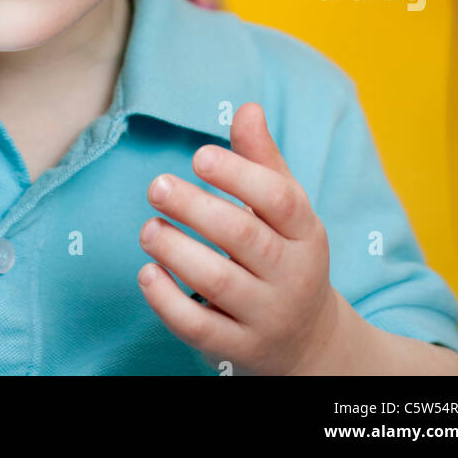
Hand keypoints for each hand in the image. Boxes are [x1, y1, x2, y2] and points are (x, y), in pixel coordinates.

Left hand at [137, 102, 339, 375]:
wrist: (309, 343)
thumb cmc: (286, 254)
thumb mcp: (285, 210)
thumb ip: (262, 160)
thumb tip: (247, 108)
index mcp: (305, 233)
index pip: (279, 199)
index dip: (238, 174)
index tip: (199, 156)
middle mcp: (291, 275)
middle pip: (244, 237)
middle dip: (196, 209)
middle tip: (156, 186)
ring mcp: (266, 316)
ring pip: (218, 282)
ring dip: (176, 251)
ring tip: (149, 228)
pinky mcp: (238, 349)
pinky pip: (200, 327)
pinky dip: (168, 301)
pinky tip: (147, 274)